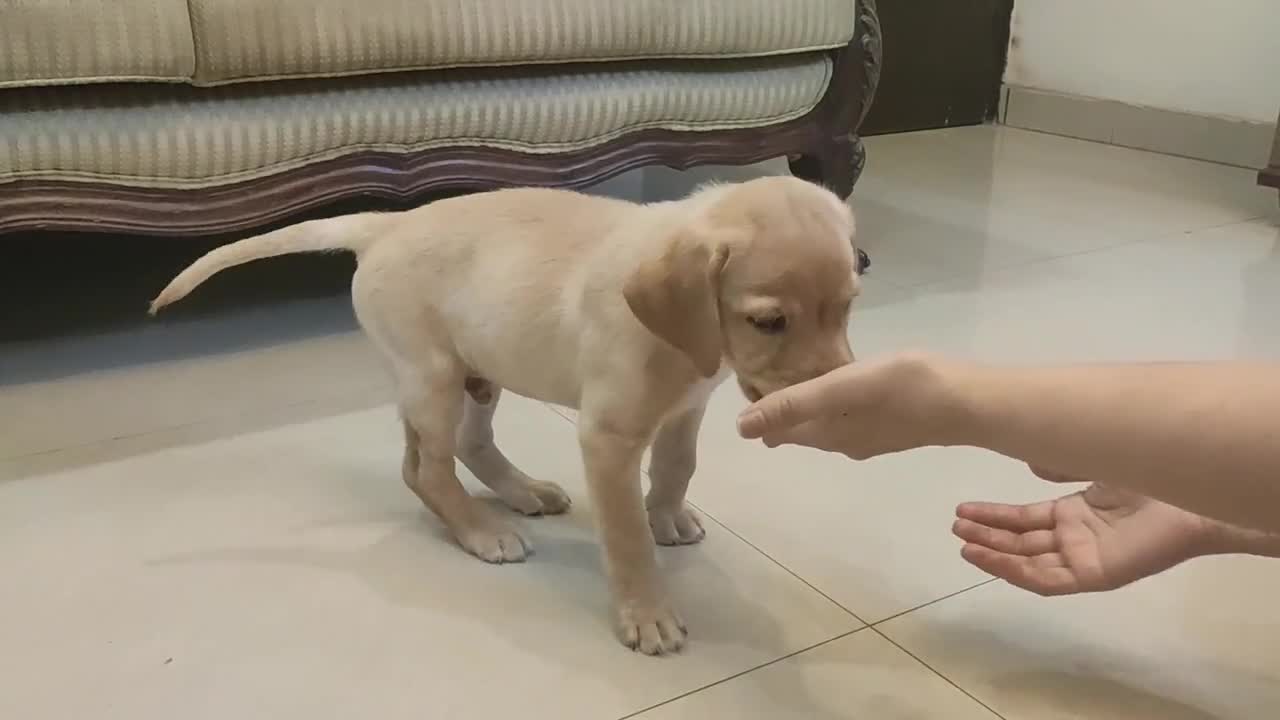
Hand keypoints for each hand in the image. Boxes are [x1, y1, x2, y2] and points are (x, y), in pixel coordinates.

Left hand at [737, 353, 962, 458]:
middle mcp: (844, 442)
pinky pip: (851, 418)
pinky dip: (836, 406)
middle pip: (802, 430)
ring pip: (827, 426)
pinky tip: (843, 391)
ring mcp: (871, 436)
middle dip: (781, 414)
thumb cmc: (903, 389)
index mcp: (826, 433)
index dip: (761, 414)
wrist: (968, 402)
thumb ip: (793, 404)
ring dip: (808, 411)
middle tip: (763, 385)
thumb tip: (742, 428)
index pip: (779, 430)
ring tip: (795, 385)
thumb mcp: (841, 388)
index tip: (747, 390)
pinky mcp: (895, 425)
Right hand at [952, 471, 1218, 594]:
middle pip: (1020, 541)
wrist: (1192, 500)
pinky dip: (1016, 571)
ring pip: (1028, 562)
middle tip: (954, 525)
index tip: (962, 508)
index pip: (1024, 519)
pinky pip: (1047, 580)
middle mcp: (1075, 538)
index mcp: (1075, 513)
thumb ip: (1061, 463)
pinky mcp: (1094, 576)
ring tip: (963, 542)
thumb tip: (1030, 463)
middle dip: (985, 533)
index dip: (993, 515)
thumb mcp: (1094, 461)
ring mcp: (1083, 558)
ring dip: (994, 554)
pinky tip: (991, 558)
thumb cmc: (1150, 477)